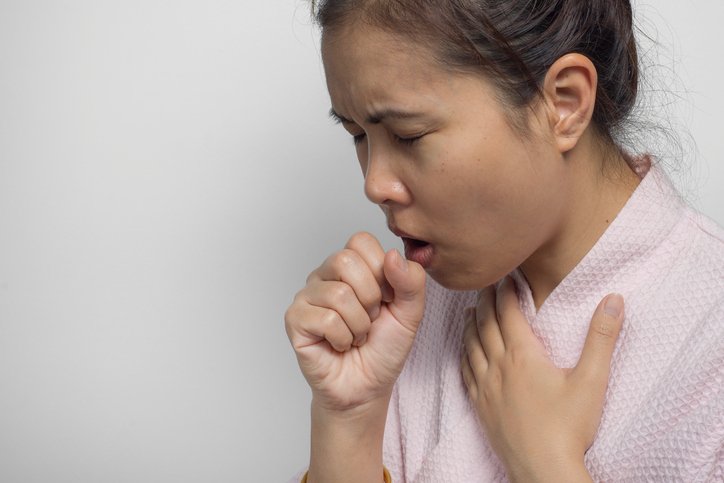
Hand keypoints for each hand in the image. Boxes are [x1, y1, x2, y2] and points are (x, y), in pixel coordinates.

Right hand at [285, 232, 426, 411]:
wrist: (367, 387)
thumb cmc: (383, 348)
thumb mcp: (410, 312)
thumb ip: (411, 281)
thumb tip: (392, 256)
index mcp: (350, 266)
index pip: (361, 241)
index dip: (381, 272)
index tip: (387, 299)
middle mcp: (324, 275)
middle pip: (346, 260)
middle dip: (370, 297)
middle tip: (370, 319)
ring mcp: (307, 296)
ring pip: (338, 294)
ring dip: (359, 325)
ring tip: (356, 336)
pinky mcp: (295, 320)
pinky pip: (325, 319)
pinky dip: (342, 338)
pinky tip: (339, 345)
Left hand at [461, 277, 624, 481]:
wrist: (543, 470)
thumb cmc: (569, 427)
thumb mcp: (592, 380)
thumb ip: (602, 337)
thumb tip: (614, 300)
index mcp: (523, 356)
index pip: (508, 313)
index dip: (505, 292)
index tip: (505, 276)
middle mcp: (499, 367)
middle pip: (486, 325)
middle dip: (486, 301)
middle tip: (485, 284)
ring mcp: (486, 387)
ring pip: (471, 346)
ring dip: (471, 324)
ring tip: (472, 310)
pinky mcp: (480, 406)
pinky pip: (465, 372)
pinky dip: (463, 354)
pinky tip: (464, 352)